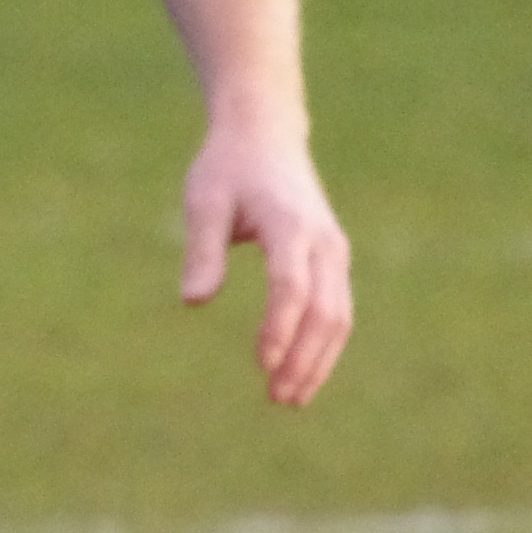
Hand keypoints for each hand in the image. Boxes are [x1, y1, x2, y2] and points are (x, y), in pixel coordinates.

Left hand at [180, 120, 351, 405]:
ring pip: (339, 316)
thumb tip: (192, 302)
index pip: (290, 285)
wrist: (264, 135)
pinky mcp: (335, 259)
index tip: (262, 363)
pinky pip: (338, 309)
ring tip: (289, 396)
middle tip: (277, 397)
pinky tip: (301, 370)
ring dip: (318, 360)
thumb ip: (202, 250)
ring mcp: (335, 251)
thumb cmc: (227, 168)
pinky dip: (323, 344)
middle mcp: (323, 241)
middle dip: (304, 358)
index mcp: (290, 223)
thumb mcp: (204, 200)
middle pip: (325, 311)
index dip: (279, 327)